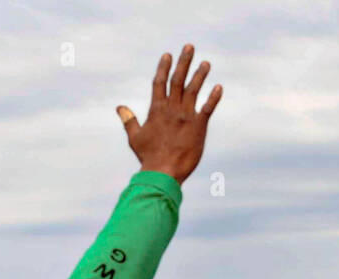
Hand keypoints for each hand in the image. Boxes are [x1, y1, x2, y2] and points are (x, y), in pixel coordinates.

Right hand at [117, 44, 221, 184]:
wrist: (164, 172)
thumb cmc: (148, 157)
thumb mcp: (135, 137)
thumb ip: (129, 120)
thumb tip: (120, 107)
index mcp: (156, 109)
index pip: (160, 82)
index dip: (164, 67)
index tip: (168, 54)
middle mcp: (172, 108)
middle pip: (178, 80)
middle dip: (184, 62)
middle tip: (189, 47)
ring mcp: (186, 116)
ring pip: (193, 90)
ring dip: (200, 75)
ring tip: (206, 63)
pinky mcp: (199, 126)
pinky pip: (208, 108)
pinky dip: (213, 97)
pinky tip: (218, 87)